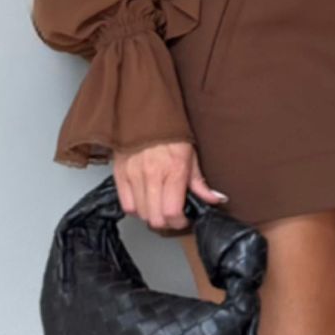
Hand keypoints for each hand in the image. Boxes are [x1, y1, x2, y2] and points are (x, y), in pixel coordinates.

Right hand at [112, 140, 228, 235]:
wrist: (146, 112)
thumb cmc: (171, 132)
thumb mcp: (191, 155)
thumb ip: (201, 183)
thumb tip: (215, 200)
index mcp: (174, 170)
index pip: (173, 213)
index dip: (180, 222)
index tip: (183, 218)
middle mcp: (153, 175)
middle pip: (155, 219)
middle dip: (166, 222)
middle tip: (171, 214)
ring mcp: (134, 175)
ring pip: (140, 214)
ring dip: (151, 215)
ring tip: (158, 206)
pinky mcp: (120, 174)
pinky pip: (126, 205)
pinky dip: (135, 208)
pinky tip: (144, 200)